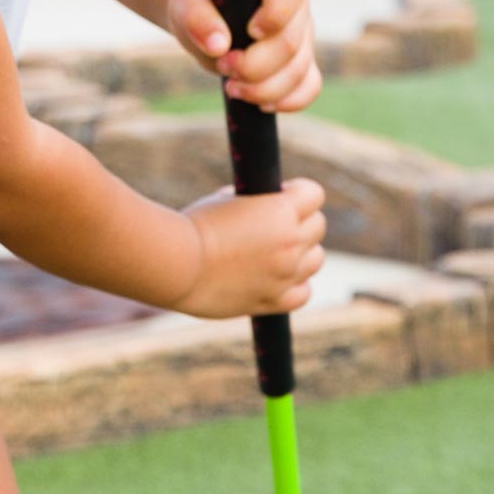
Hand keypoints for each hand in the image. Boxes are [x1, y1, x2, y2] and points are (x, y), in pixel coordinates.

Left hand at [166, 0, 320, 112]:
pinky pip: (308, 89)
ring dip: (263, 88)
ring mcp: (303, 41)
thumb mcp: (188, 5)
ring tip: (232, 87)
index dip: (274, 16)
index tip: (249, 32)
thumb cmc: (200, 7)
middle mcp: (297, 11)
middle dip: (255, 65)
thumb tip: (218, 45)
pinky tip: (261, 104)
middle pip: (291, 43)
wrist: (207, 24)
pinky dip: (288, 101)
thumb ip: (198, 17)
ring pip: (299, 72)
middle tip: (223, 65)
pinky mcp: (301, 68)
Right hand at [178, 180, 326, 318]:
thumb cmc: (192, 226)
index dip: (298, 192)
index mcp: (281, 211)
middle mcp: (290, 243)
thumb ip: (257, 202)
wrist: (175, 265)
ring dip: (303, 252)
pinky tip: (277, 277)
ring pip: (316, 259)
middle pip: (318, 225)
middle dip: (301, 220)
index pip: (314, 194)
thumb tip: (269, 202)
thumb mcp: (227, 199)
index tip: (281, 196)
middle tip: (274, 224)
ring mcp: (285, 274)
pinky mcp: (273, 301)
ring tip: (276, 251)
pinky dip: (296, 284)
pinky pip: (303, 292)